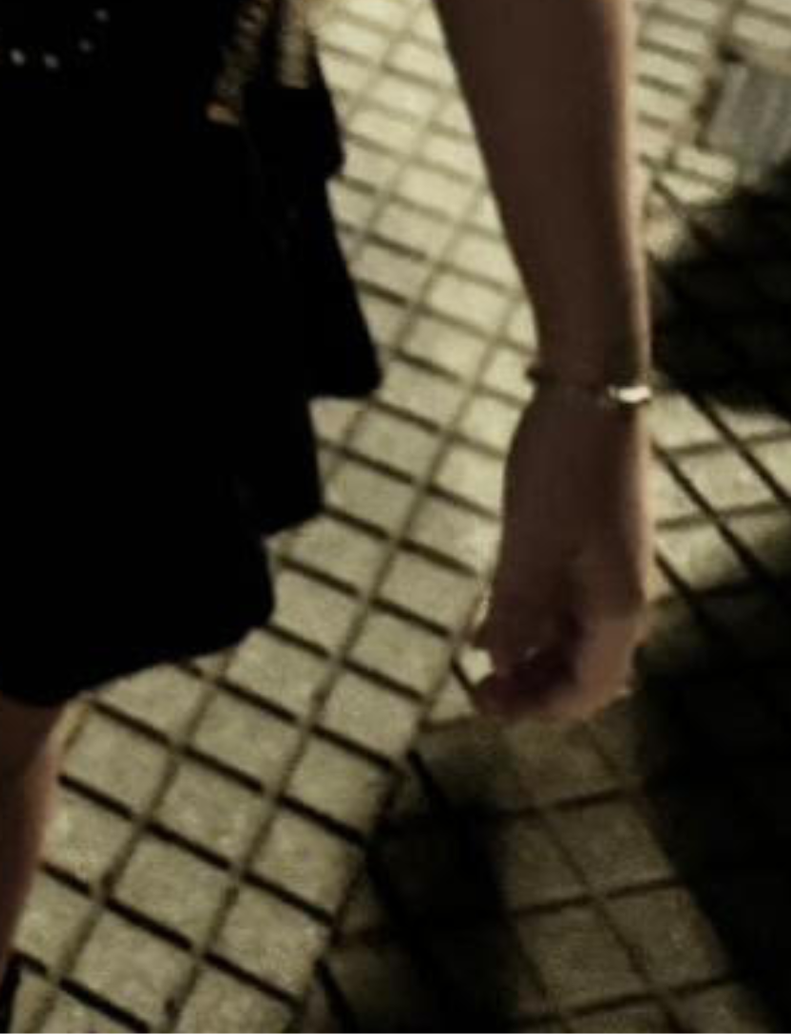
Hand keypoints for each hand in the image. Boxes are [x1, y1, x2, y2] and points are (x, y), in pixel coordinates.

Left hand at [464, 386, 655, 722]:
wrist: (592, 388)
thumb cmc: (562, 466)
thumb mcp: (530, 543)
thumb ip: (515, 609)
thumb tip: (496, 664)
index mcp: (617, 608)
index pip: (589, 690)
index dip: (540, 707)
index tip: (487, 704)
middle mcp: (621, 595)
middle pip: (583, 668)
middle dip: (532, 684)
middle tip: (476, 689)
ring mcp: (608, 564)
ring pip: (571, 633)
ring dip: (529, 651)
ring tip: (479, 657)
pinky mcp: (592, 537)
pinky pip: (565, 597)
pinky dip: (531, 613)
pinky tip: (492, 612)